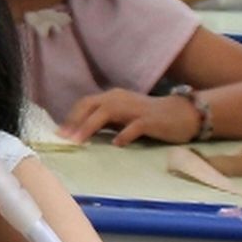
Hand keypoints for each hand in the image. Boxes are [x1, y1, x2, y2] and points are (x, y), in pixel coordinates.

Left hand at [62, 89, 199, 145]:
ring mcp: (135, 108)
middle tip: (63, 138)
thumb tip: (79, 133)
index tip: (58, 133)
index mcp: (112, 97)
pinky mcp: (150, 120)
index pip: (84, 103)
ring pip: (107, 112)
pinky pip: (134, 126)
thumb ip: (104, 122)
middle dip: (74, 121)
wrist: (182, 114)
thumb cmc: (149, 118)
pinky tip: (116, 144)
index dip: (70, 117)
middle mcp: (120, 99)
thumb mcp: (122, 117)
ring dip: (90, 127)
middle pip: (90, 105)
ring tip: (79, 141)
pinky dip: (124, 135)